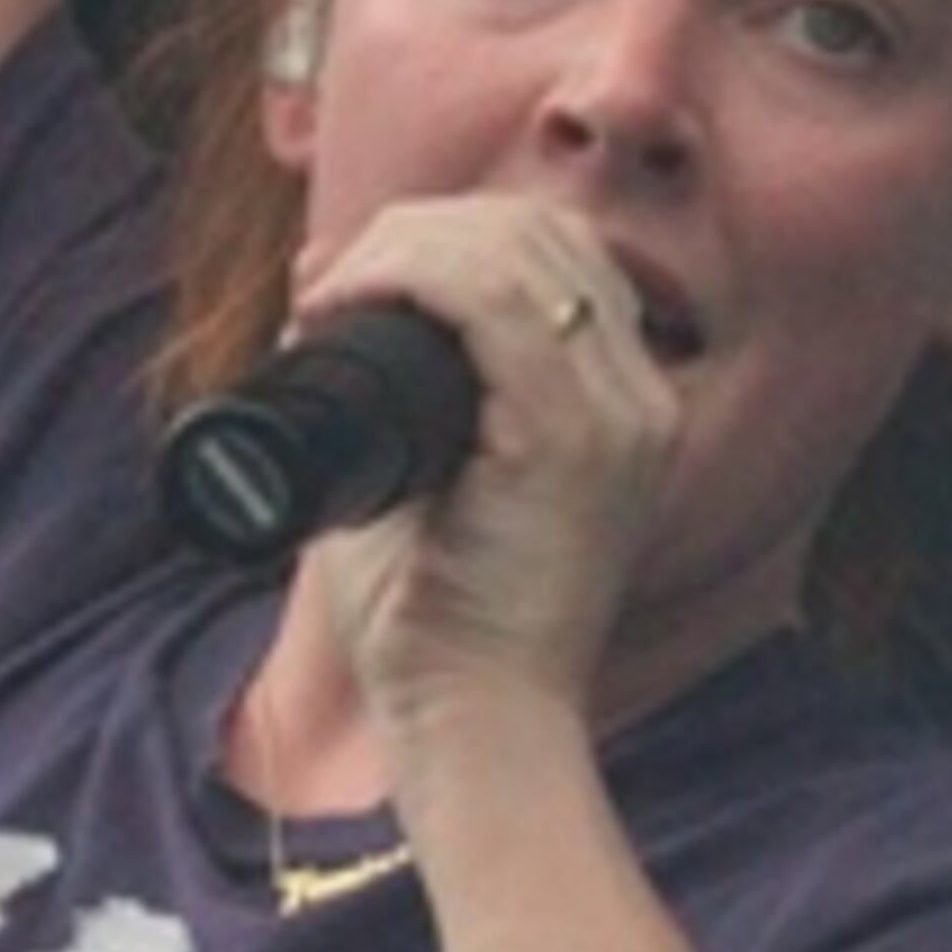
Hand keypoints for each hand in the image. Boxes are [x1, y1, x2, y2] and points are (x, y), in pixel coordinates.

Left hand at [288, 206, 683, 740]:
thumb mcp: (404, 478)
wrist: (471, 726)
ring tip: (335, 293)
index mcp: (616, 409)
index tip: (355, 280)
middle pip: (544, 231)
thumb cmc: (430, 626)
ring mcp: (616, 416)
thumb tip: (314, 279)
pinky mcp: (572, 441)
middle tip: (334, 282)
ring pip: (521, 246)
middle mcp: (637, 400)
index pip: (556, 257)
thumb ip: (374, 387)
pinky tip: (351, 300)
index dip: (451, 236)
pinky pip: (498, 300)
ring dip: (410, 243)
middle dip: (428, 225)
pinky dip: (412, 275)